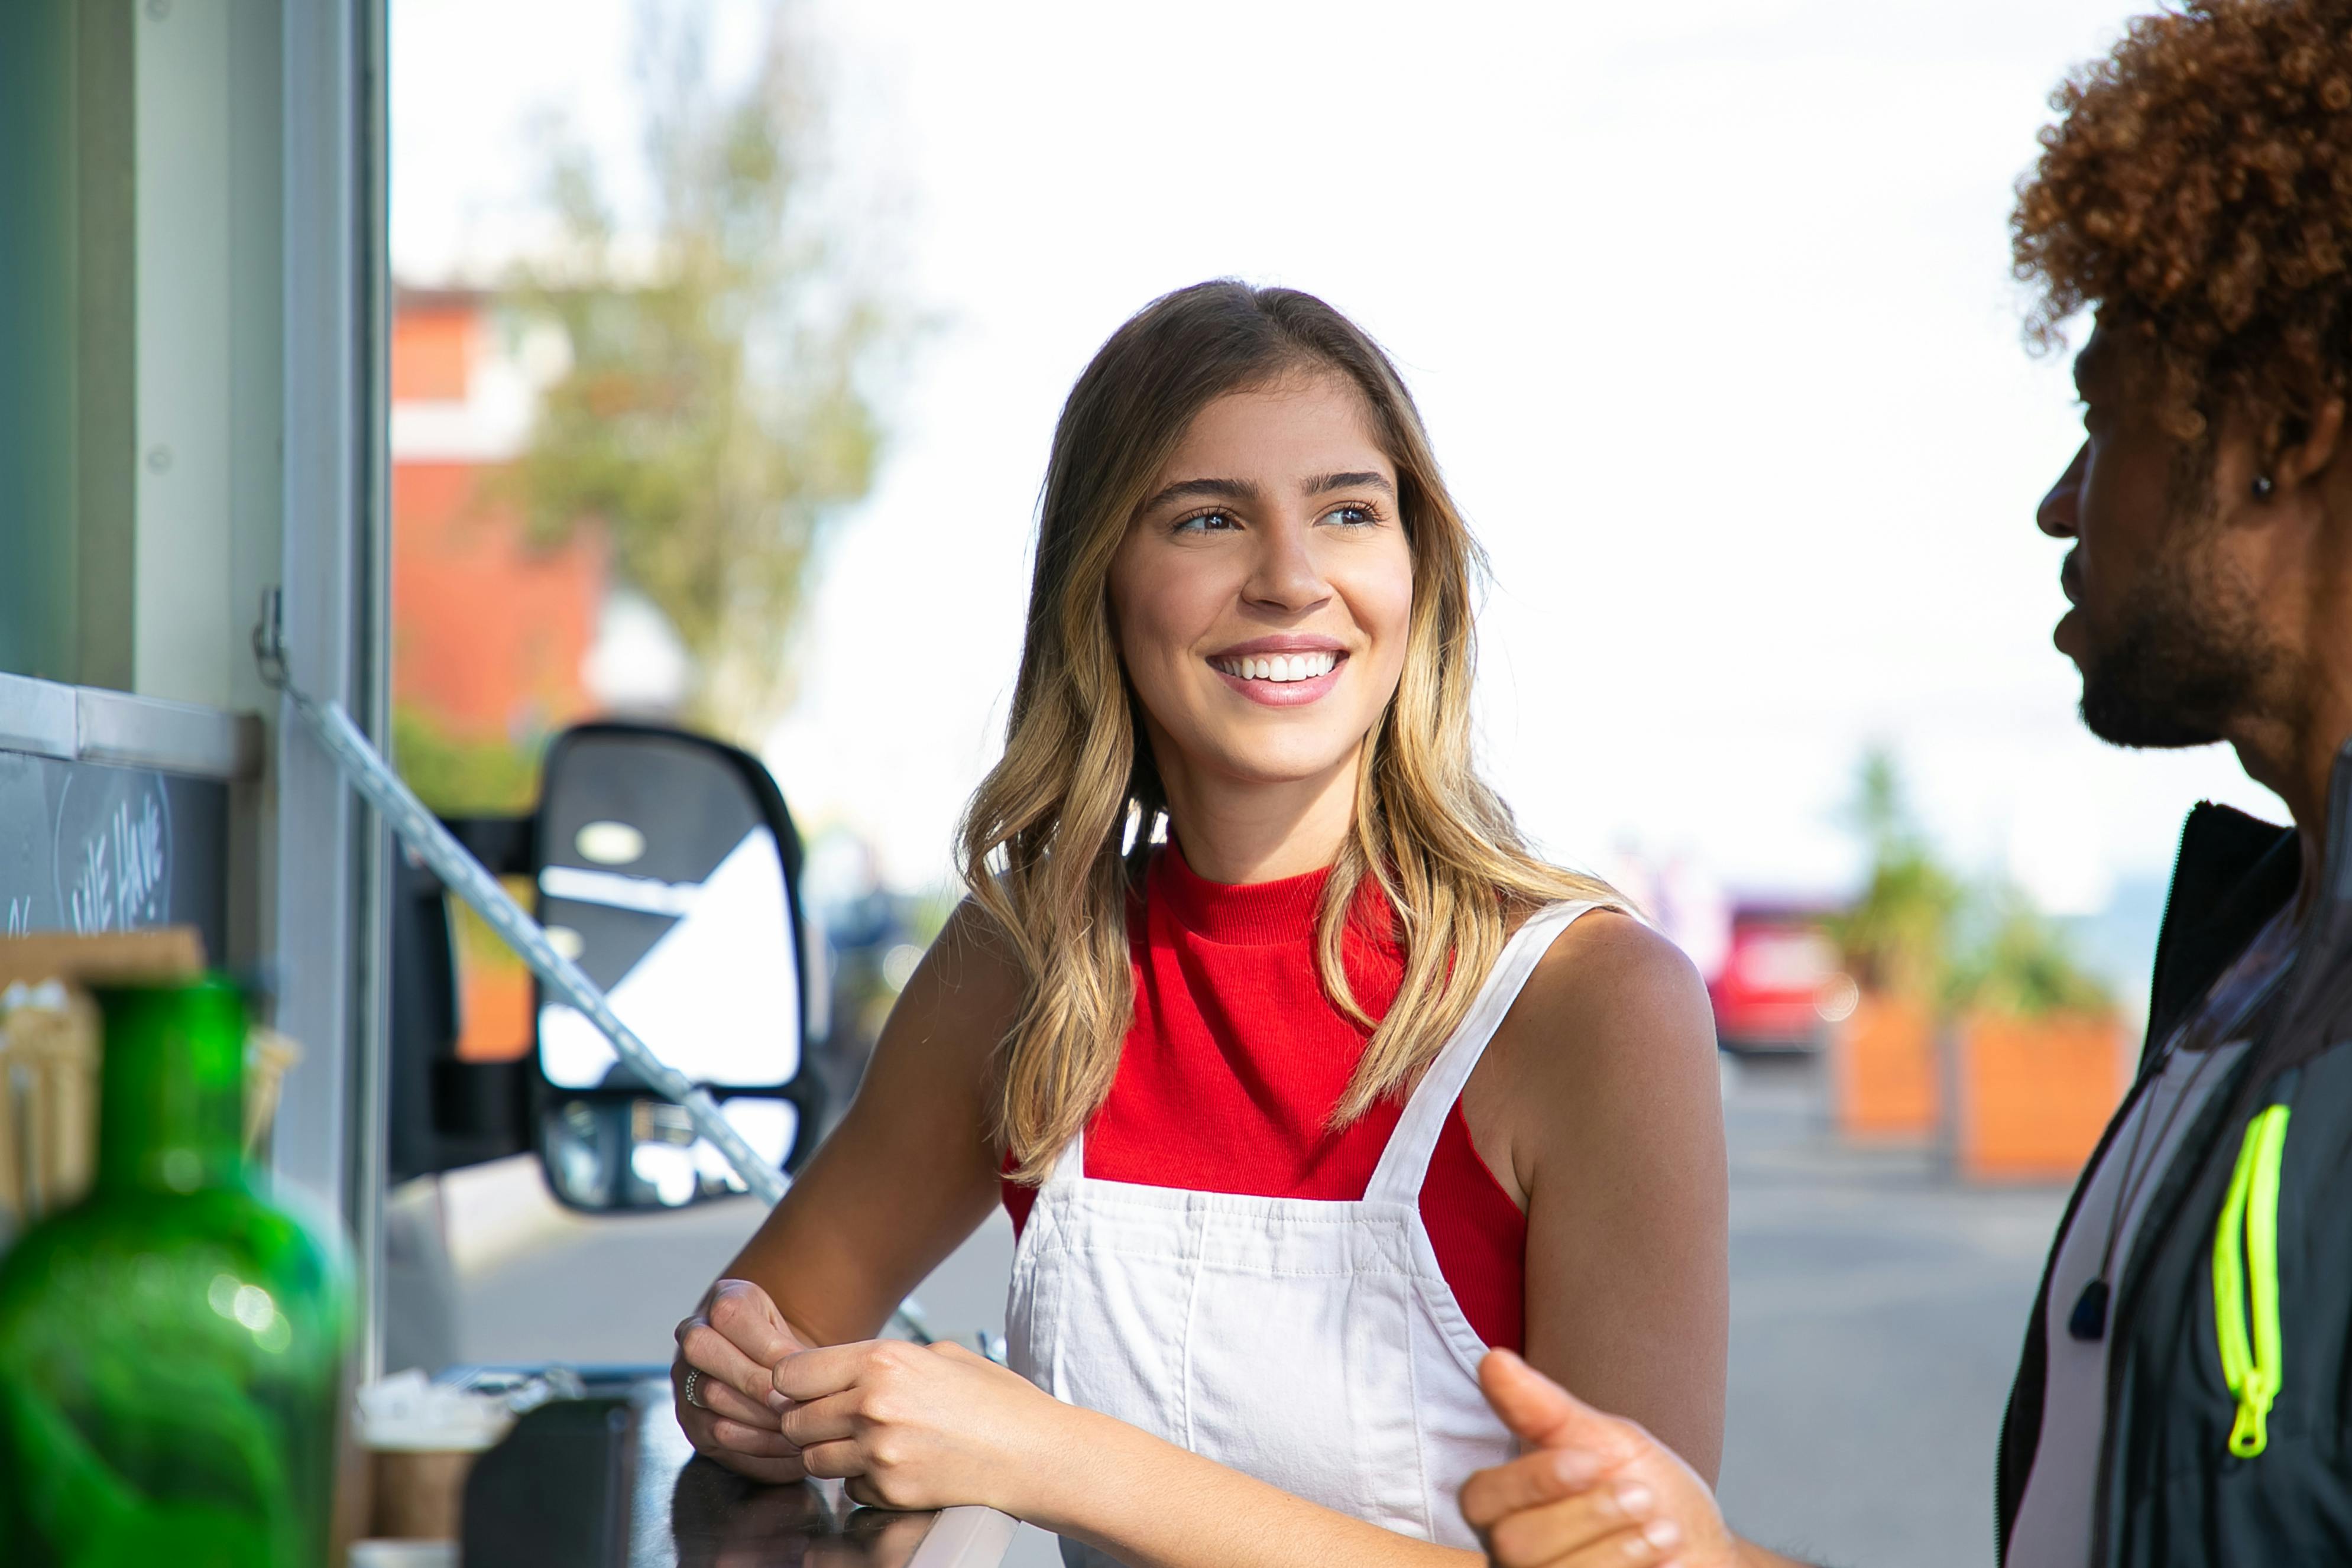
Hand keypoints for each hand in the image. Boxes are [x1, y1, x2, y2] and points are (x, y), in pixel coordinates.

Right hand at [674, 1278, 814, 1483]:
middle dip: (755, 1382)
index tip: (804, 1371)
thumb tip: (819, 1392)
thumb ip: (796, 1355)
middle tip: (793, 1404)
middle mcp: (693, 1333)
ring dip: (759, 1416)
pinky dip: (756, 1442)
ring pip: (711, 1394)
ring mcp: (685, 1376)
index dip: (769, 1347)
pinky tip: (787, 1447)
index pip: (731, 1314)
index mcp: (724, 1299)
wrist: (765, 1370)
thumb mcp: (791, 1335)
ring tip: (798, 1429)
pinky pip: (716, 1431)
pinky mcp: (689, 1415)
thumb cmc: (784, 1350)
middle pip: (704, 1349)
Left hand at [774, 1338, 1071, 1514]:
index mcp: (883, 1360)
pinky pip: (847, 1487)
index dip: (793, 1382)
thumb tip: (840, 1369)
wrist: (1035, 1454)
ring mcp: (879, 1452)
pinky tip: (893, 1466)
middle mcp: (873, 1404)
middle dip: (807, 1421)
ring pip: (811, 1459)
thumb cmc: (996, 1402)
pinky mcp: (890, 1491)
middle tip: (834, 1419)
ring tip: (865, 1443)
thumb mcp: (941, 1354)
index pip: (791, 1373)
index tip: (805, 1388)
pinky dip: (860, 1480)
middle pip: (793, 1420)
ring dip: (829, 1453)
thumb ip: (884, 1359)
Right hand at [1461, 1350, 1741, 1567]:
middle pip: (1513, 1543)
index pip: (1480, 1498)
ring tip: (1663, 1529)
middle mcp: (1513, 1556)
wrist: (1702, 1547)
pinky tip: (1667, 1558)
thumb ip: (1544, 1409)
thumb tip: (1492, 1361)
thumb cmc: (1647, 1492)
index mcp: (1508, 1507)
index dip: (1531, 1479)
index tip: (1590, 1460)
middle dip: (1585, 1516)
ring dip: (1616, 1550)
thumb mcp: (1602, 1441)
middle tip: (1640, 1495)